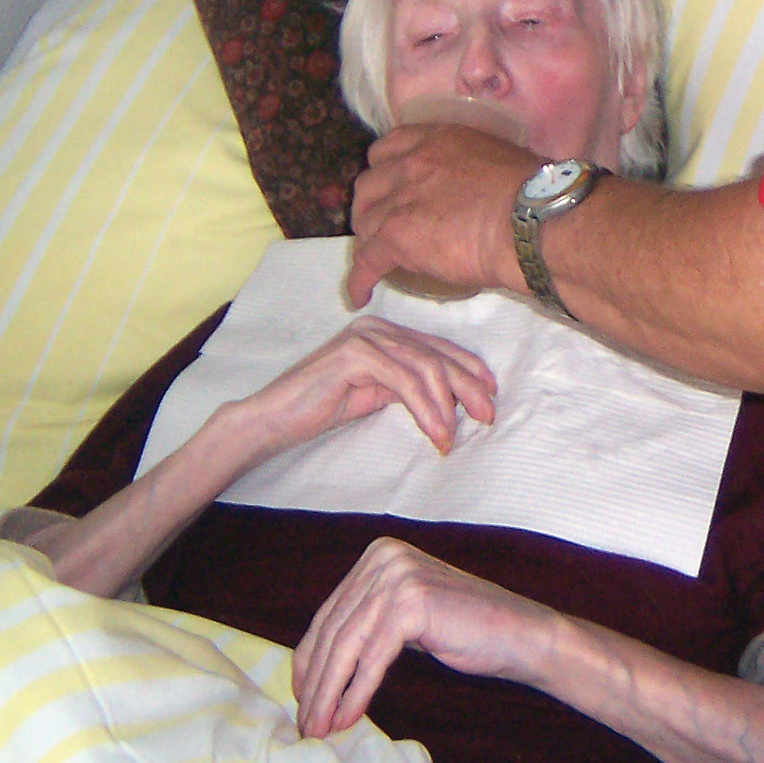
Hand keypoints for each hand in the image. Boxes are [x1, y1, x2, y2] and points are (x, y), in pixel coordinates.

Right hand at [231, 317, 496, 462]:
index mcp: (384, 332)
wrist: (273, 418)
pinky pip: (404, 382)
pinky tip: (436, 431)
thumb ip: (404, 385)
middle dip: (468, 386)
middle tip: (487, 415)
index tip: (490, 393)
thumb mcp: (373, 392)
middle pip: (437, 355)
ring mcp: (366, 337)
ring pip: (425, 368)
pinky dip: (426, 409)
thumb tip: (445, 396)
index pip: (437, 347)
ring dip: (447, 406)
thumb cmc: (320, 407)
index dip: (468, 369)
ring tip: (455, 435)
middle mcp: (378, 327)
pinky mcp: (356, 354)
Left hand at [291, 537, 556, 736]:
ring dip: (328, 695)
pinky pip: (371, 659)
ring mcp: (397, 577)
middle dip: (314, 684)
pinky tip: (346, 719)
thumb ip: (368, 622)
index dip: (309, 663)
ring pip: (345, 647)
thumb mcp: (406, 615)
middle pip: (333, 631)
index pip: (329, 615)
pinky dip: (354, 694)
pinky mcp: (411, 604)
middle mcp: (384, 557)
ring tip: (319, 729)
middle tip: (306, 725)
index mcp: (379, 554)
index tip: (301, 700)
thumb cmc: (466, 629)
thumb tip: (314, 665)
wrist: (520, 633)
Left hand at [347, 122, 534, 309]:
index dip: (385, 170)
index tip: (391, 186)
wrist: (530, 222)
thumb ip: (477, 168)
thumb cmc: (535, 193)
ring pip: (365, 223)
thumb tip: (487, 189)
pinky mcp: (395, 236)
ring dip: (369, 240)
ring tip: (378, 260)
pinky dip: (359, 280)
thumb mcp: (501, 159)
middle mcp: (412, 163)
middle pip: (369, 185)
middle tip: (384, 225)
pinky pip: (366, 261)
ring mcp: (400, 199)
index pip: (389, 147)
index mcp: (439, 139)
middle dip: (371, 205)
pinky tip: (360, 295)